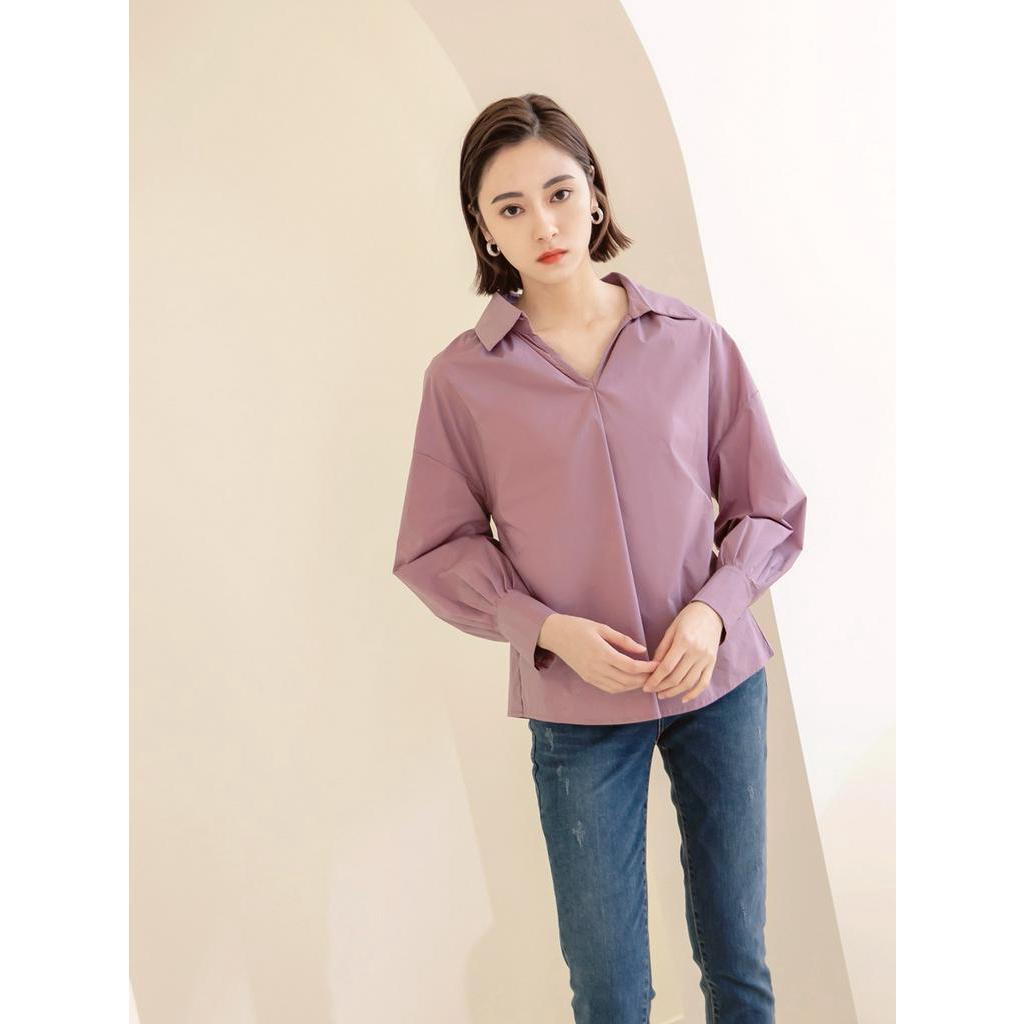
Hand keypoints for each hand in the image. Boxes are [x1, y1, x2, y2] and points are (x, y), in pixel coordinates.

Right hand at [539, 614, 659, 694]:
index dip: (646, 668)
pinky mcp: (588, 679)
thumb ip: (623, 640)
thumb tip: (642, 650)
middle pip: (627, 680)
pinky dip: (622, 688)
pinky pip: (609, 688)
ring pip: (619, 688)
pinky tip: (630, 681)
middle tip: (656, 673)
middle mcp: (596, 667)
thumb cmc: (578, 627)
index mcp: (601, 652)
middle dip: (644, 679)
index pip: (630, 666)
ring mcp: (591, 675)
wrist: (554, 635)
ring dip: (634, 685)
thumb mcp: (602, 628)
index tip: (657, 664)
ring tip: (645, 678)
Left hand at [642, 601, 722, 701]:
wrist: (712, 613)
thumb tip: (653, 667)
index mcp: (684, 641)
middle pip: (677, 677)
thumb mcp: (671, 629)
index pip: (667, 667)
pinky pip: (704, 682)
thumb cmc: (688, 618)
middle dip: (661, 687)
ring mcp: (706, 659)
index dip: (655, 679)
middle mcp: (696, 652)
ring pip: (689, 683)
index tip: (645, 686)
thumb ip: (662, 648)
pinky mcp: (712, 663)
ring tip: (662, 695)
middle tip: (651, 691)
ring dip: (674, 692)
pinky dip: (694, 693)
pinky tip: (683, 698)